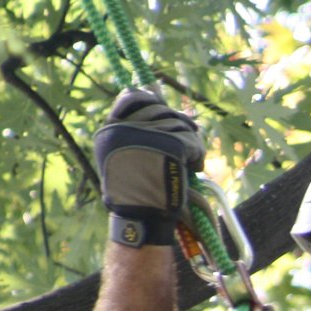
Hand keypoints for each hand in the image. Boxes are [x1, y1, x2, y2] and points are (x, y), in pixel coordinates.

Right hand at [93, 88, 203, 247]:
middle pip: (162, 110)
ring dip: (190, 143)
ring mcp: (149, 135)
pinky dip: (198, 155)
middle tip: (187, 142)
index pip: (132, 97)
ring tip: (189, 162)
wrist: (142, 218)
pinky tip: (194, 169)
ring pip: (181, 125)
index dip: (151, 99)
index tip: (163, 106)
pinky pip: (193, 141)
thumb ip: (137, 129)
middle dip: (178, 124)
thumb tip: (155, 92)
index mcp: (111, 131)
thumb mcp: (127, 157)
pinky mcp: (171, 145)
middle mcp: (127, 129)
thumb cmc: (136, 194)